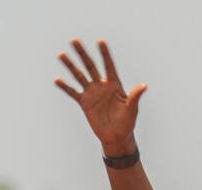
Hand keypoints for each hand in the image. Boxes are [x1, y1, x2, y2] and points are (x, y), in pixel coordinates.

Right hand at [55, 39, 146, 155]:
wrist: (117, 137)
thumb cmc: (127, 123)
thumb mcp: (132, 109)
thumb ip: (135, 96)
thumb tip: (143, 86)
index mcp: (114, 84)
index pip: (108, 66)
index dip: (104, 54)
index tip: (100, 41)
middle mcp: (101, 86)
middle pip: (91, 66)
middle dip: (82, 54)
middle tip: (74, 41)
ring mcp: (92, 93)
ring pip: (79, 76)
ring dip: (70, 66)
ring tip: (61, 55)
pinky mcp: (84, 103)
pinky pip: (73, 93)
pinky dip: (65, 87)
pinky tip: (58, 80)